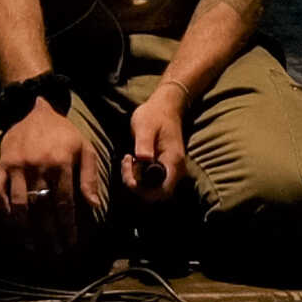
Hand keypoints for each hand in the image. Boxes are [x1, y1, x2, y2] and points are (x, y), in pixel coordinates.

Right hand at [0, 98, 104, 257]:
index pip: (63, 202)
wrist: (35, 109)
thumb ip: (89, 177)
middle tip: (53, 253)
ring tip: (31, 247)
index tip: (70, 243)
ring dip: (25, 229)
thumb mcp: (84, 148)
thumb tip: (93, 205)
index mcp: (60, 163)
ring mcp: (17, 166)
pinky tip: (10, 223)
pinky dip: (2, 209)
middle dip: (48, 234)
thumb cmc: (64, 132)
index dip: (67, 226)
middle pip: (42, 208)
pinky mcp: (2, 164)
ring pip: (18, 204)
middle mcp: (38, 166)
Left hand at [120, 83, 187, 199]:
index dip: (142, 188)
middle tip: (126, 163)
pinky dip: (138, 177)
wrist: (166, 106)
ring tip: (127, 159)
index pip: (161, 190)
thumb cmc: (155, 114)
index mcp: (173, 161)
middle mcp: (175, 171)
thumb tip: (143, 161)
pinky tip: (131, 160)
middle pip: (157, 195)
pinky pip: (151, 183)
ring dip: (136, 181)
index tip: (130, 167)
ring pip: (153, 190)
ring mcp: (171, 171)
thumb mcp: (145, 125)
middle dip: (136, 185)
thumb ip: (144, 144)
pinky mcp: (164, 169)